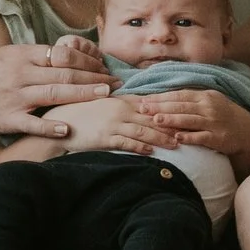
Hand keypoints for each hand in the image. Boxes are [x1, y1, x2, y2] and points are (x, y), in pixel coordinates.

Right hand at [0, 38, 113, 136]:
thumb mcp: (9, 54)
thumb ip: (35, 58)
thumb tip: (64, 58)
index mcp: (24, 56)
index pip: (63, 57)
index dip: (87, 62)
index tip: (105, 67)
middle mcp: (23, 74)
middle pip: (65, 73)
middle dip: (94, 78)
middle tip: (116, 82)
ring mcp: (15, 96)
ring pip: (54, 93)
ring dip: (82, 94)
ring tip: (104, 96)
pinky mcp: (6, 118)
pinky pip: (31, 123)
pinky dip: (49, 127)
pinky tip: (67, 129)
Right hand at [49, 96, 175, 154]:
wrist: (61, 123)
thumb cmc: (83, 112)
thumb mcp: (104, 102)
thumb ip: (122, 100)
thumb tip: (139, 98)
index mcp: (121, 100)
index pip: (150, 104)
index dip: (168, 109)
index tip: (184, 113)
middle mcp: (120, 110)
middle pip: (151, 118)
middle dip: (170, 125)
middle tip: (188, 130)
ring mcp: (113, 124)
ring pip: (143, 131)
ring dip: (160, 138)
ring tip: (175, 143)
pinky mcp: (105, 138)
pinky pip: (127, 143)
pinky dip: (140, 147)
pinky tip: (151, 151)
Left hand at [134, 90, 249, 154]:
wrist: (246, 130)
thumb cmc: (222, 114)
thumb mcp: (208, 101)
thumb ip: (190, 99)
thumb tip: (164, 98)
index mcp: (204, 96)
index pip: (179, 95)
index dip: (161, 97)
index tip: (144, 100)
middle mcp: (208, 107)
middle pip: (181, 106)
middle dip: (161, 107)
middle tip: (143, 109)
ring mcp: (213, 122)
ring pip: (189, 120)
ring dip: (172, 120)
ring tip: (156, 120)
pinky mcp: (218, 138)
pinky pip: (202, 137)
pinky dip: (189, 137)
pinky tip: (177, 137)